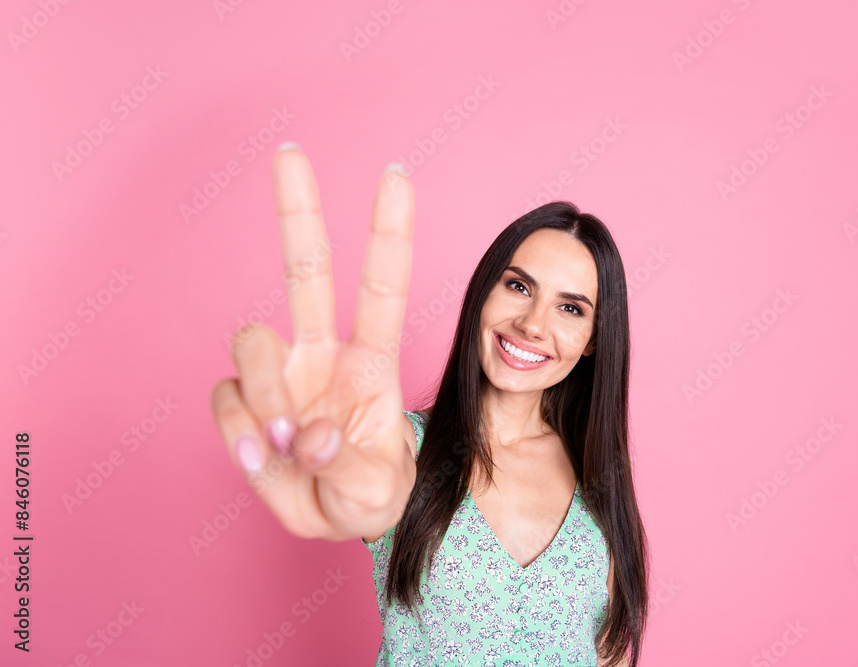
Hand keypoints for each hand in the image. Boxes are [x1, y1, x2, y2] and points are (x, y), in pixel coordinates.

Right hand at [210, 145, 415, 539]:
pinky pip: (225, 401)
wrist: (335, 517)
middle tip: (289, 152)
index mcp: (373, 363)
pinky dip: (241, 435)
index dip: (388, 232)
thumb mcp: (376, 492)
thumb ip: (346, 467)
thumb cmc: (369, 491)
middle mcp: (322, 355)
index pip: (383, 288)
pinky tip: (267, 458)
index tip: (393, 174)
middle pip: (306, 272)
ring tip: (288, 448)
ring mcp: (280, 375)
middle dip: (300, 212)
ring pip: (251, 343)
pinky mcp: (244, 403)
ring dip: (264, 397)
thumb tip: (308, 436)